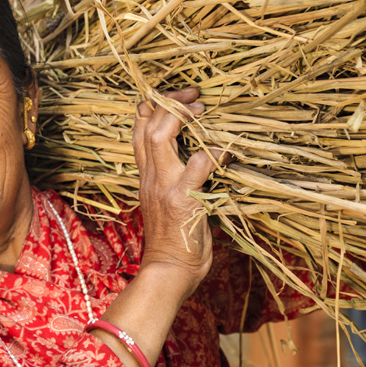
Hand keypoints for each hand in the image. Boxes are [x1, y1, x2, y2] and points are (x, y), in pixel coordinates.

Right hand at [133, 87, 223, 297]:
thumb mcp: (165, 205)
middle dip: (170, 102)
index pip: (138, 133)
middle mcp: (151, 179)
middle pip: (148, 127)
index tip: (168, 96)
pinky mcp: (184, 201)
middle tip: (193, 94)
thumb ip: (173, 182)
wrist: (167, 272)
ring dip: (183, 117)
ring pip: (161, 138)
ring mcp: (165, 189)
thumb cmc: (173, 243)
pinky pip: (198, 166)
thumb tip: (196, 162)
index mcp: (146, 178)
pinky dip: (214, 154)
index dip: (151, 108)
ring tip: (201, 108)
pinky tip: (227, 151)